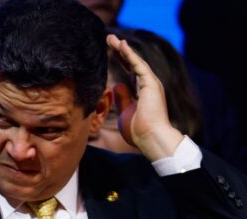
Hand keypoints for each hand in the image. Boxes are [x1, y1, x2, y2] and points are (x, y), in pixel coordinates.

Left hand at [106, 34, 183, 160]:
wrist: (151, 138)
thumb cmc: (139, 130)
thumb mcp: (125, 111)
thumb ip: (122, 97)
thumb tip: (116, 85)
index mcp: (142, 91)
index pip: (130, 71)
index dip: (120, 60)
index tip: (110, 51)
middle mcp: (148, 84)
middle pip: (132, 63)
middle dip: (120, 51)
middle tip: (109, 39)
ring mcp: (151, 83)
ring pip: (135, 61)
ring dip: (122, 49)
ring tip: (111, 38)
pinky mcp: (151, 84)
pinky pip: (139, 65)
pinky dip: (130, 55)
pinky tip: (121, 45)